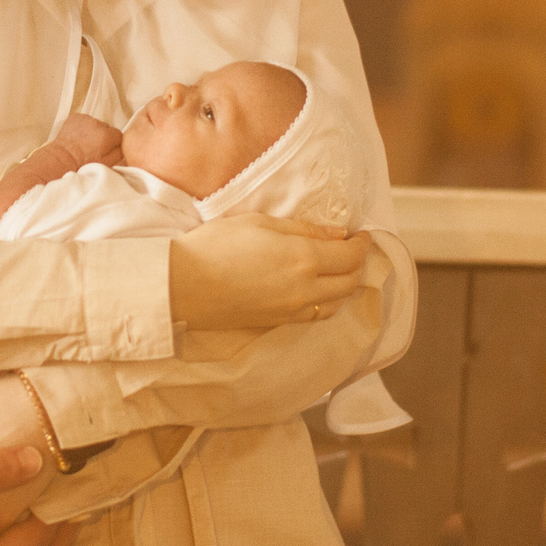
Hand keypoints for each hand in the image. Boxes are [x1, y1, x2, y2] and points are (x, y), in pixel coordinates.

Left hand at [51, 113, 124, 166]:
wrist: (62, 159)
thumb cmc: (83, 163)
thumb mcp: (107, 163)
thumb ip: (119, 152)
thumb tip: (122, 144)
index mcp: (107, 135)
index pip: (118, 135)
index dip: (113, 144)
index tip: (105, 150)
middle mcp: (97, 123)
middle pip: (106, 128)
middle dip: (103, 136)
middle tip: (93, 148)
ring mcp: (86, 118)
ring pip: (95, 124)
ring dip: (92, 131)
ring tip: (84, 143)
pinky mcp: (75, 117)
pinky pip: (84, 120)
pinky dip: (83, 127)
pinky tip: (78, 137)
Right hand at [169, 217, 369, 329]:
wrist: (183, 286)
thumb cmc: (215, 246)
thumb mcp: (259, 223)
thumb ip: (303, 229)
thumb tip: (337, 234)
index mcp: (303, 257)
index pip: (350, 254)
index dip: (362, 243)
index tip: (361, 233)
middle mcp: (305, 288)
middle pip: (350, 281)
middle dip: (358, 263)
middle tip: (354, 248)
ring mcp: (292, 309)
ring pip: (336, 302)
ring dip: (346, 285)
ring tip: (340, 269)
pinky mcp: (278, 322)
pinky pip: (316, 314)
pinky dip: (327, 301)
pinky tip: (318, 289)